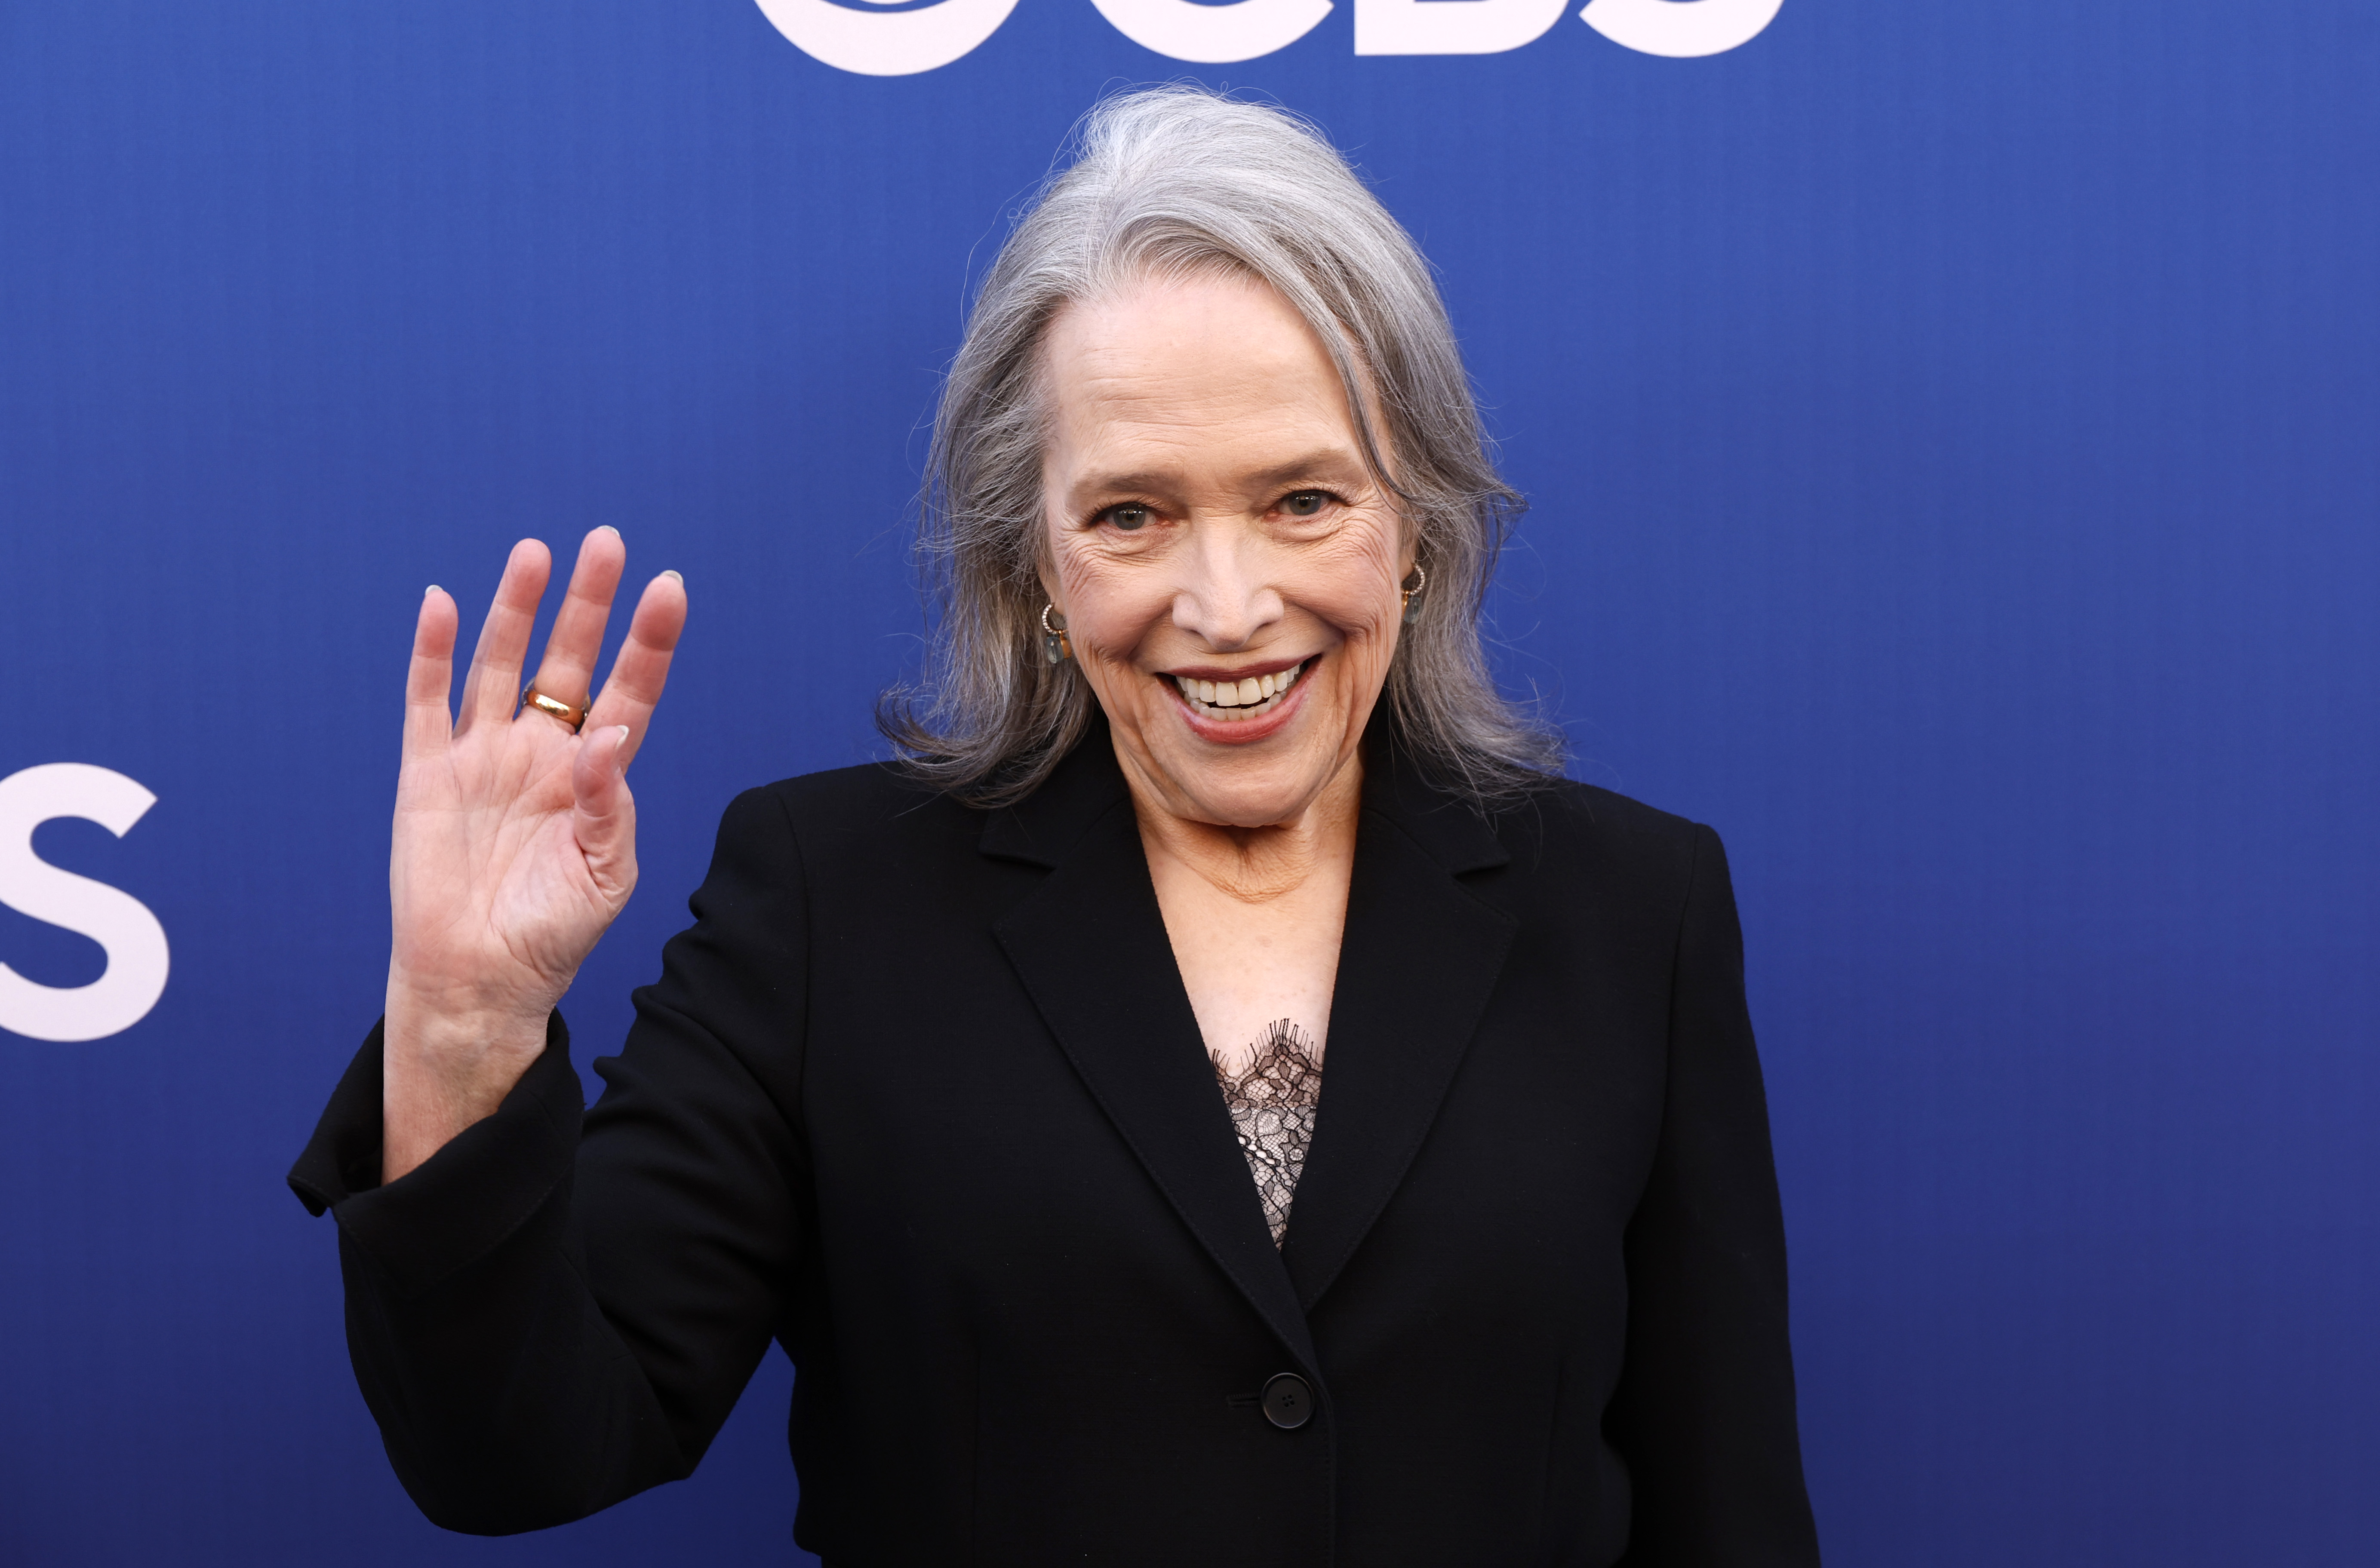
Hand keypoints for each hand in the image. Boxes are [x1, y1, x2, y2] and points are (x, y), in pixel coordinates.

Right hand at [381, 529, 687, 1181]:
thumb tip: (610, 735)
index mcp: (594, 776)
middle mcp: (540, 753)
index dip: (649, 642)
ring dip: (516, 608)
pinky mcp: (427, 775)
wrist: (480, 981)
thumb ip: (612, 803)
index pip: (630, 691)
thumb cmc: (552, 933)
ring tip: (537, 553)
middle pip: (569, 660)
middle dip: (588, 603)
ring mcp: (482, 757)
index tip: (670, 588)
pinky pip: (427, 701)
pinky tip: (443, 602)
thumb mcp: (605, 874)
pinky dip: (432, 652)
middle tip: (607, 542)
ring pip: (500, 663)